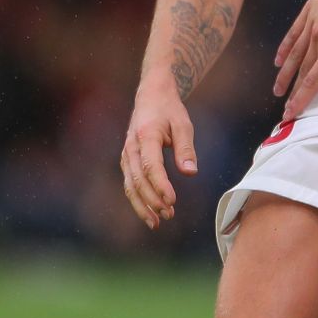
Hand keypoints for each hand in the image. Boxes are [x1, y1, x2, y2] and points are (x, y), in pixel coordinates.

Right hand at [121, 82, 197, 228]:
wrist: (151, 95)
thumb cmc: (169, 110)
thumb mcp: (183, 124)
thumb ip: (186, 149)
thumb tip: (190, 174)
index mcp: (146, 135)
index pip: (151, 166)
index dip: (160, 186)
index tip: (172, 201)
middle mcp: (131, 147)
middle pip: (138, 180)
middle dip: (152, 200)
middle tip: (169, 215)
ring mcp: (126, 154)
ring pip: (130, 185)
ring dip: (142, 205)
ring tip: (157, 222)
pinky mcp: (127, 160)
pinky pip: (129, 183)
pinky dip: (137, 199)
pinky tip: (148, 212)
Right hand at [272, 0, 317, 118]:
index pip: (312, 80)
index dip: (301, 99)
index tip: (290, 114)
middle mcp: (316, 38)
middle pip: (301, 70)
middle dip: (292, 91)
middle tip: (283, 108)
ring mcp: (310, 23)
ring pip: (294, 53)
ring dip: (285, 73)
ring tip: (277, 88)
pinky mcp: (309, 10)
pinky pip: (292, 33)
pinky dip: (284, 47)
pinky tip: (279, 59)